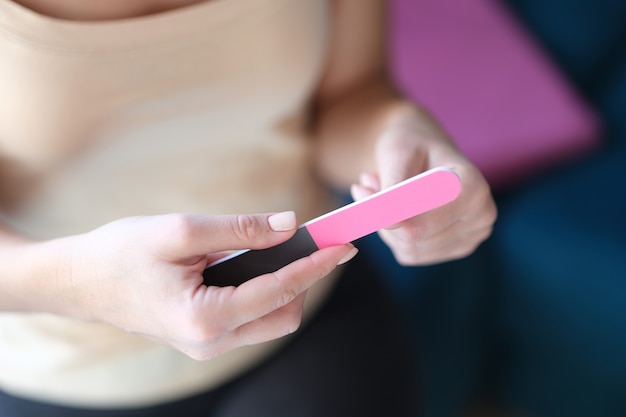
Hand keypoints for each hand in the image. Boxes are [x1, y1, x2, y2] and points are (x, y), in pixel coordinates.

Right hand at [50, 212, 355, 359]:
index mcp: (205, 318)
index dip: (316, 265)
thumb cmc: (120, 253)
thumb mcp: (180, 230)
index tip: (345, 245)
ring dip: (284, 285)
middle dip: (304, 278)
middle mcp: (211, 342)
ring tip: (283, 247)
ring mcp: (208, 345)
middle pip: (284, 313)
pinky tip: (257, 262)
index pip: (279, 290)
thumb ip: (241, 229)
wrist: (79, 280)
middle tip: (316, 241)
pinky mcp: (204, 337)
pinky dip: (264, 291)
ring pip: (270, 319)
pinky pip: (251, 317)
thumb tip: (290, 225)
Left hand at [350, 107, 496, 264]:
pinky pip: (411, 254)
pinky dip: (393, 234)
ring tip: (379, 191)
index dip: (389, 213)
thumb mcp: (397, 153)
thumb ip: (394, 188)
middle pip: (416, 238)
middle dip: (383, 216)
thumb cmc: (411, 143)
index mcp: (474, 188)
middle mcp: (481, 216)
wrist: (422, 149)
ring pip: (410, 249)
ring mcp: (470, 237)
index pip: (424, 222)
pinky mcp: (453, 249)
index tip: (360, 188)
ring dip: (385, 225)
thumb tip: (390, 222)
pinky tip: (392, 209)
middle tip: (362, 187)